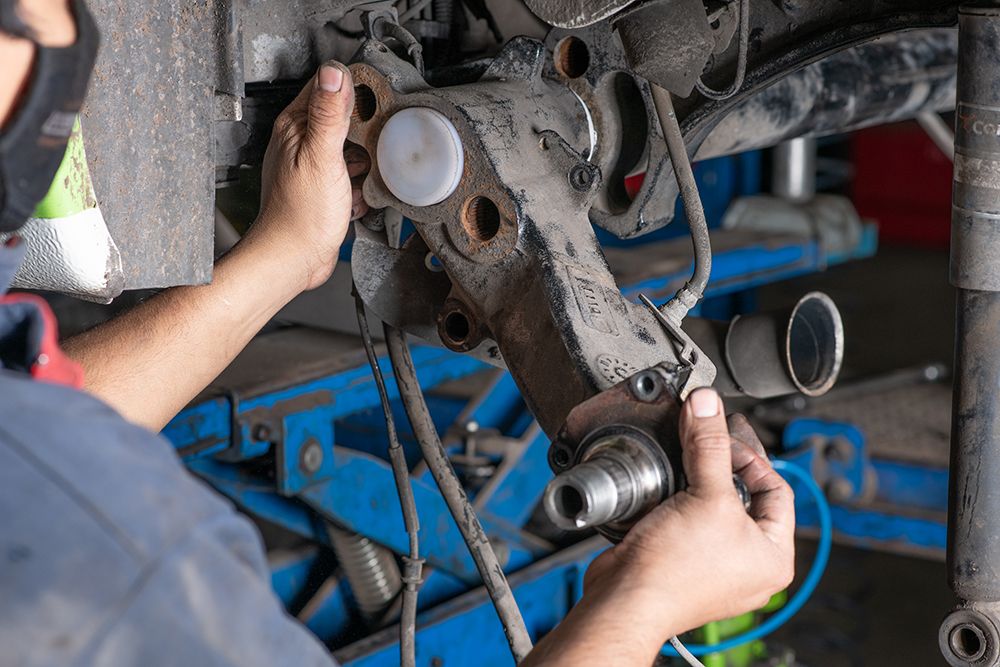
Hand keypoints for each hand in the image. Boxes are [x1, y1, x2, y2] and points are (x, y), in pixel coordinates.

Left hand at [249, 61, 362, 291]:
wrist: (294, 258)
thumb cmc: (300, 216)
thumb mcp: (322, 157)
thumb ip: (329, 114)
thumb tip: (334, 73)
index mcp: (295, 126)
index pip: (328, 86)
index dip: (356, 89)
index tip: (375, 103)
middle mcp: (301, 141)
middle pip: (344, 116)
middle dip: (365, 131)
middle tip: (372, 147)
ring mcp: (313, 164)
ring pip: (351, 146)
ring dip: (365, 160)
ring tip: (363, 174)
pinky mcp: (323, 185)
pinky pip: (352, 173)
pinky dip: (360, 182)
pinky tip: (357, 193)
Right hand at [582, 387, 794, 640]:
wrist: (624, 600)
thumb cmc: (674, 572)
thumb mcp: (705, 497)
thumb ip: (709, 445)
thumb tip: (707, 404)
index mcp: (773, 556)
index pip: (775, 488)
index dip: (750, 455)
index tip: (723, 433)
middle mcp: (747, 565)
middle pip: (743, 495)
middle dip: (723, 464)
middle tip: (708, 436)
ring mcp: (713, 565)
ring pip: (711, 506)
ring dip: (697, 479)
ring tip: (685, 456)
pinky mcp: (681, 561)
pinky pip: (685, 519)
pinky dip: (676, 498)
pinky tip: (665, 483)